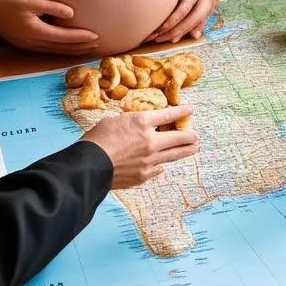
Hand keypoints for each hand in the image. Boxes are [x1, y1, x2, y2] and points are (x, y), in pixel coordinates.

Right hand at [0, 0, 98, 54]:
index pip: (64, 37)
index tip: (95, 36)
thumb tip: (71, 14)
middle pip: (62, 48)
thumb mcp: (30, 0)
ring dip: (71, 50)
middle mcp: (33, 42)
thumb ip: (51, 7)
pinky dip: (61, 49)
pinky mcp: (25, 43)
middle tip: (97, 45)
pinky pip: (48, 49)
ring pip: (55, 51)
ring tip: (86, 48)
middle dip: (80, 47)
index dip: (81, 37)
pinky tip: (66, 46)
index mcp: (35, 31)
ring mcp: (28, 45)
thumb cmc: (7, 1)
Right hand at [82, 106, 198, 187]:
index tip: (190, 110)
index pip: (168, 115)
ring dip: (186, 150)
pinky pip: (159, 168)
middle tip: (197, 135)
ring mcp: (149, 160)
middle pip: (179, 137)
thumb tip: (142, 127)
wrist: (88, 167)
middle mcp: (150, 140)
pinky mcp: (144, 175)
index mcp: (141, 122)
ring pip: (174, 154)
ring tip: (194, 148)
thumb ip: (132, 123)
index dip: (182, 112)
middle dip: (191, 135)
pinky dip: (162, 164)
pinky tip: (163, 164)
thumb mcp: (114, 121)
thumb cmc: (96, 140)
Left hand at [149, 0, 220, 42]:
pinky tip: (177, 37)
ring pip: (199, 19)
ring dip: (181, 31)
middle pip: (196, 15)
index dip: (177, 15)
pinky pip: (201, 17)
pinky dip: (190, 28)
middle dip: (178, 29)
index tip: (162, 26)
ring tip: (162, 39)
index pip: (191, 0)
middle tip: (158, 37)